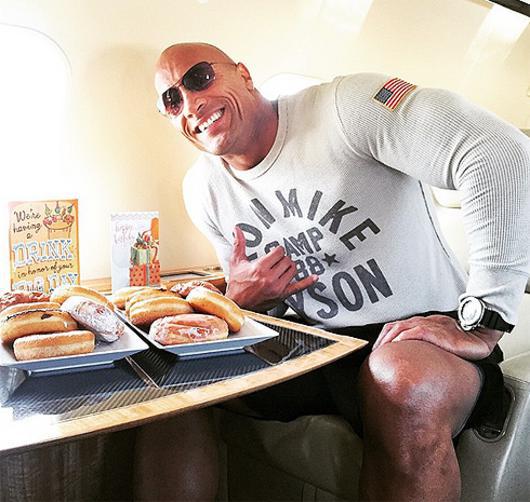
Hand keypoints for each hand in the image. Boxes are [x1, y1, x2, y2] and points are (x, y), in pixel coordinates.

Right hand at [225, 226, 317, 310]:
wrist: (238, 304)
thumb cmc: (237, 284)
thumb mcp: (236, 262)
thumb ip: (239, 244)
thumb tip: (237, 229)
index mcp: (260, 268)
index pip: (279, 252)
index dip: (278, 250)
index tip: (275, 252)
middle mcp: (270, 278)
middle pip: (287, 260)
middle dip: (283, 259)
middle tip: (277, 261)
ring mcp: (277, 287)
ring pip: (293, 270)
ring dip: (290, 267)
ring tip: (283, 267)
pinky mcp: (282, 295)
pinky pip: (298, 287)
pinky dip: (308, 282)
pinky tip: (314, 277)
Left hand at [372, 314, 502, 360]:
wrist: (481, 334)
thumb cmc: (463, 340)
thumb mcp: (440, 344)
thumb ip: (427, 349)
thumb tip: (416, 365)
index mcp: (423, 323)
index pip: (397, 326)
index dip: (385, 336)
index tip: (378, 349)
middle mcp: (424, 321)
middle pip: (394, 326)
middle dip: (382, 339)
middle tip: (374, 353)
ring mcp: (430, 325)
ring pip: (401, 327)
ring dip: (388, 339)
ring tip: (381, 351)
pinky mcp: (436, 330)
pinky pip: (415, 331)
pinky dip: (402, 338)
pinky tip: (396, 345)